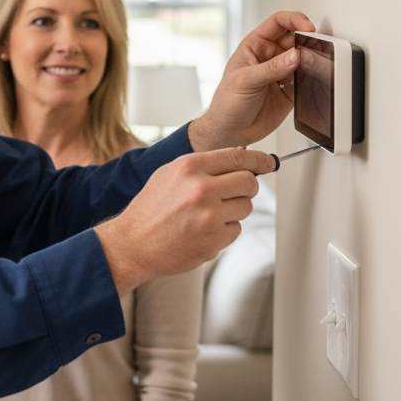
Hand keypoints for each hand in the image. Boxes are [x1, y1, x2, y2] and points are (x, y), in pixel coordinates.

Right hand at [95, 146, 273, 291]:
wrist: (133, 244)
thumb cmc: (149, 209)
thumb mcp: (169, 175)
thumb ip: (204, 164)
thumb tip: (241, 156)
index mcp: (189, 168)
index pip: (238, 157)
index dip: (259, 160)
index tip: (268, 163)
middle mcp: (201, 189)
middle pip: (249, 182)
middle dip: (247, 187)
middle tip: (234, 192)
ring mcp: (209, 216)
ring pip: (245, 207)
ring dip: (233, 210)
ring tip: (207, 215)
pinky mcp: (214, 240)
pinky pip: (236, 230)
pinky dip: (224, 231)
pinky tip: (202, 231)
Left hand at [188, 10, 314, 150]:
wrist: (230, 131)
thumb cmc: (226, 103)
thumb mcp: (245, 81)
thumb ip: (271, 68)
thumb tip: (295, 55)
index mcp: (254, 46)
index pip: (278, 22)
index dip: (295, 20)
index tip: (308, 28)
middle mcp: (269, 56)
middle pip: (295, 39)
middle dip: (306, 42)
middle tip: (312, 51)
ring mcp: (281, 73)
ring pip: (304, 58)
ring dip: (311, 61)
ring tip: (311, 68)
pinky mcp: (290, 90)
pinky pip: (306, 78)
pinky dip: (312, 78)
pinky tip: (310, 82)